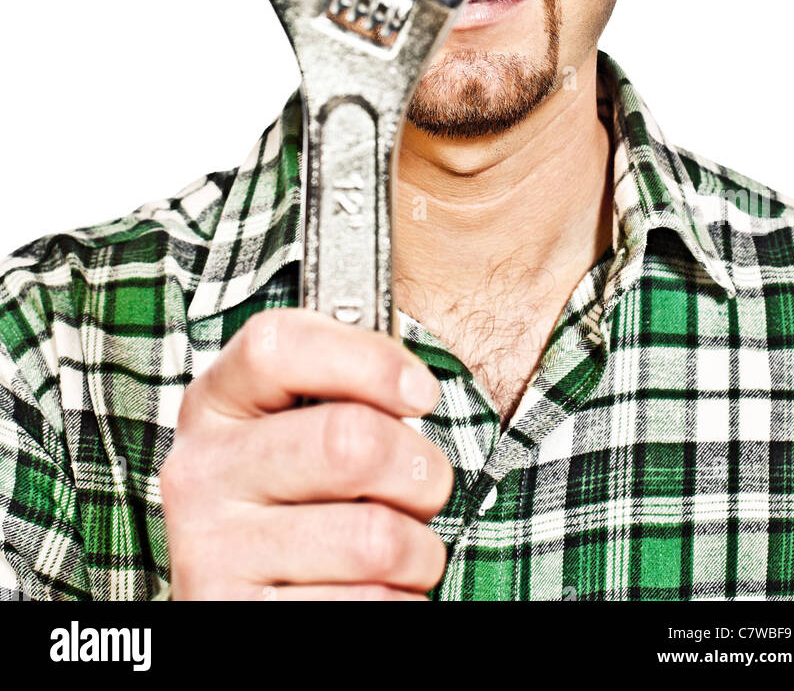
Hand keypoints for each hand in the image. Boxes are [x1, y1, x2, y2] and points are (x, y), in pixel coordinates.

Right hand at [159, 309, 452, 599]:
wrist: (247, 597)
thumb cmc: (298, 493)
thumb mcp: (297, 423)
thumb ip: (342, 382)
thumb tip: (413, 384)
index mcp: (215, 403)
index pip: (278, 346)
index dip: (369, 360)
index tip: (421, 392)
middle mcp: (201, 471)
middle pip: (350, 441)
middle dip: (419, 469)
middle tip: (423, 485)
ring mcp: (212, 551)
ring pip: (375, 538)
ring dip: (418, 550)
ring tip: (397, 548)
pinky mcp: (238, 616)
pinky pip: (369, 606)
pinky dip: (397, 600)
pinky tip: (369, 590)